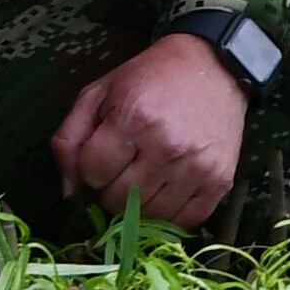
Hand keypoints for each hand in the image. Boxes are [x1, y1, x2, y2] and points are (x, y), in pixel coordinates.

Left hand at [55, 32, 250, 229]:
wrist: (212, 67)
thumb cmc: (150, 79)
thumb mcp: (98, 94)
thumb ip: (70, 140)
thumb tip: (70, 194)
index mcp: (134, 120)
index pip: (92, 174)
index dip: (90, 170)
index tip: (103, 157)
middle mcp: (167, 147)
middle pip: (118, 200)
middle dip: (112, 189)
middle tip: (124, 169)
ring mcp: (197, 167)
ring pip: (149, 216)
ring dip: (139, 205)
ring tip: (144, 180)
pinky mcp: (220, 181)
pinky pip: (185, 221)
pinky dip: (170, 215)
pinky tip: (166, 192)